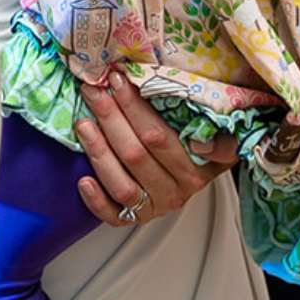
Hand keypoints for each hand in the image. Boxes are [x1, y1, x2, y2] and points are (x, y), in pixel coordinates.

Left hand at [73, 67, 237, 224]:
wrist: (195, 176)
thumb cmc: (196, 145)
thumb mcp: (217, 133)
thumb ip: (213, 128)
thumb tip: (191, 115)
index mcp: (197, 166)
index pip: (159, 136)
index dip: (134, 107)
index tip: (117, 81)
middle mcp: (177, 189)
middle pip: (135, 154)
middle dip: (109, 118)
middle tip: (92, 91)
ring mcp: (157, 206)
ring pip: (123, 184)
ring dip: (99, 153)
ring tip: (83, 125)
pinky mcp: (138, 218)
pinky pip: (114, 215)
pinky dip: (96, 200)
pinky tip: (83, 180)